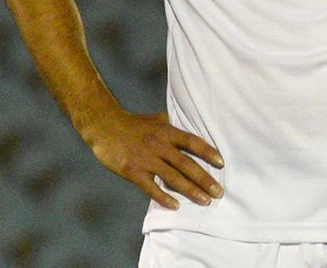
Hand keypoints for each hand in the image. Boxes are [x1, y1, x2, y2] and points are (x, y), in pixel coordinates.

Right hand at [87, 109, 223, 209]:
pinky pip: (151, 187)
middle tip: (219, 192)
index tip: (221, 163)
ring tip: (205, 201)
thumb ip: (173, 127)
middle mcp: (160, 145)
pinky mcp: (133, 171)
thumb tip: (189, 134)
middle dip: (204, 179)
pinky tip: (176, 206)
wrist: (105, 126)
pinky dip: (164, 197)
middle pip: (187, 164)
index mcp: (167, 131)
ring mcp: (147, 159)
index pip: (192, 142)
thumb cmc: (134, 123)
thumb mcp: (157, 119)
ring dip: (191, 191)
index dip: (208, 152)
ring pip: (173, 178)